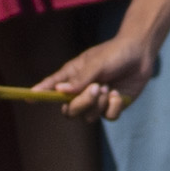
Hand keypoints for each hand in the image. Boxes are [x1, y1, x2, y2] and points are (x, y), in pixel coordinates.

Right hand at [43, 32, 159, 122]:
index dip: (40, 93)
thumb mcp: (97, 62)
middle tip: (98, 88)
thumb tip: (59, 92)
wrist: (140, 54)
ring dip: (99, 104)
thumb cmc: (115, 53)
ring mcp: (96, 101)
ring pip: (88, 117)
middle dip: (82, 103)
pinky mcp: (112, 107)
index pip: (51, 87)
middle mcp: (81, 91)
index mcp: (72, 76)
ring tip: (110, 87)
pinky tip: (119, 94)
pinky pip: (108, 117)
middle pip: (69, 110)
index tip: (29, 97)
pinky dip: (114, 107)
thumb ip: (80, 79)